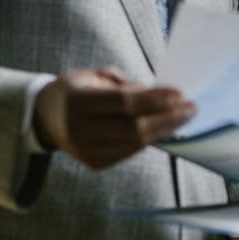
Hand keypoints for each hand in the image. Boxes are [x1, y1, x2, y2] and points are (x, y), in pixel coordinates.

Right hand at [33, 67, 194, 168]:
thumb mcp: (97, 76)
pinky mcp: (94, 163)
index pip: (125, 103)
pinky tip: (164, 129)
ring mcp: (86, 151)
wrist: (47, 117)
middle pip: (134, 128)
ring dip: (164, 130)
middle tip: (191, 108)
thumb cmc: (79, 90)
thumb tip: (162, 96)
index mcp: (79, 101)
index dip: (155, 100)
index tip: (180, 94)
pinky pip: (129, 152)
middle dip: (167, 118)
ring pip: (135, 144)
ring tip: (183, 118)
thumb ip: (127, 85)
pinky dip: (149, 140)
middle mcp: (81, 130)